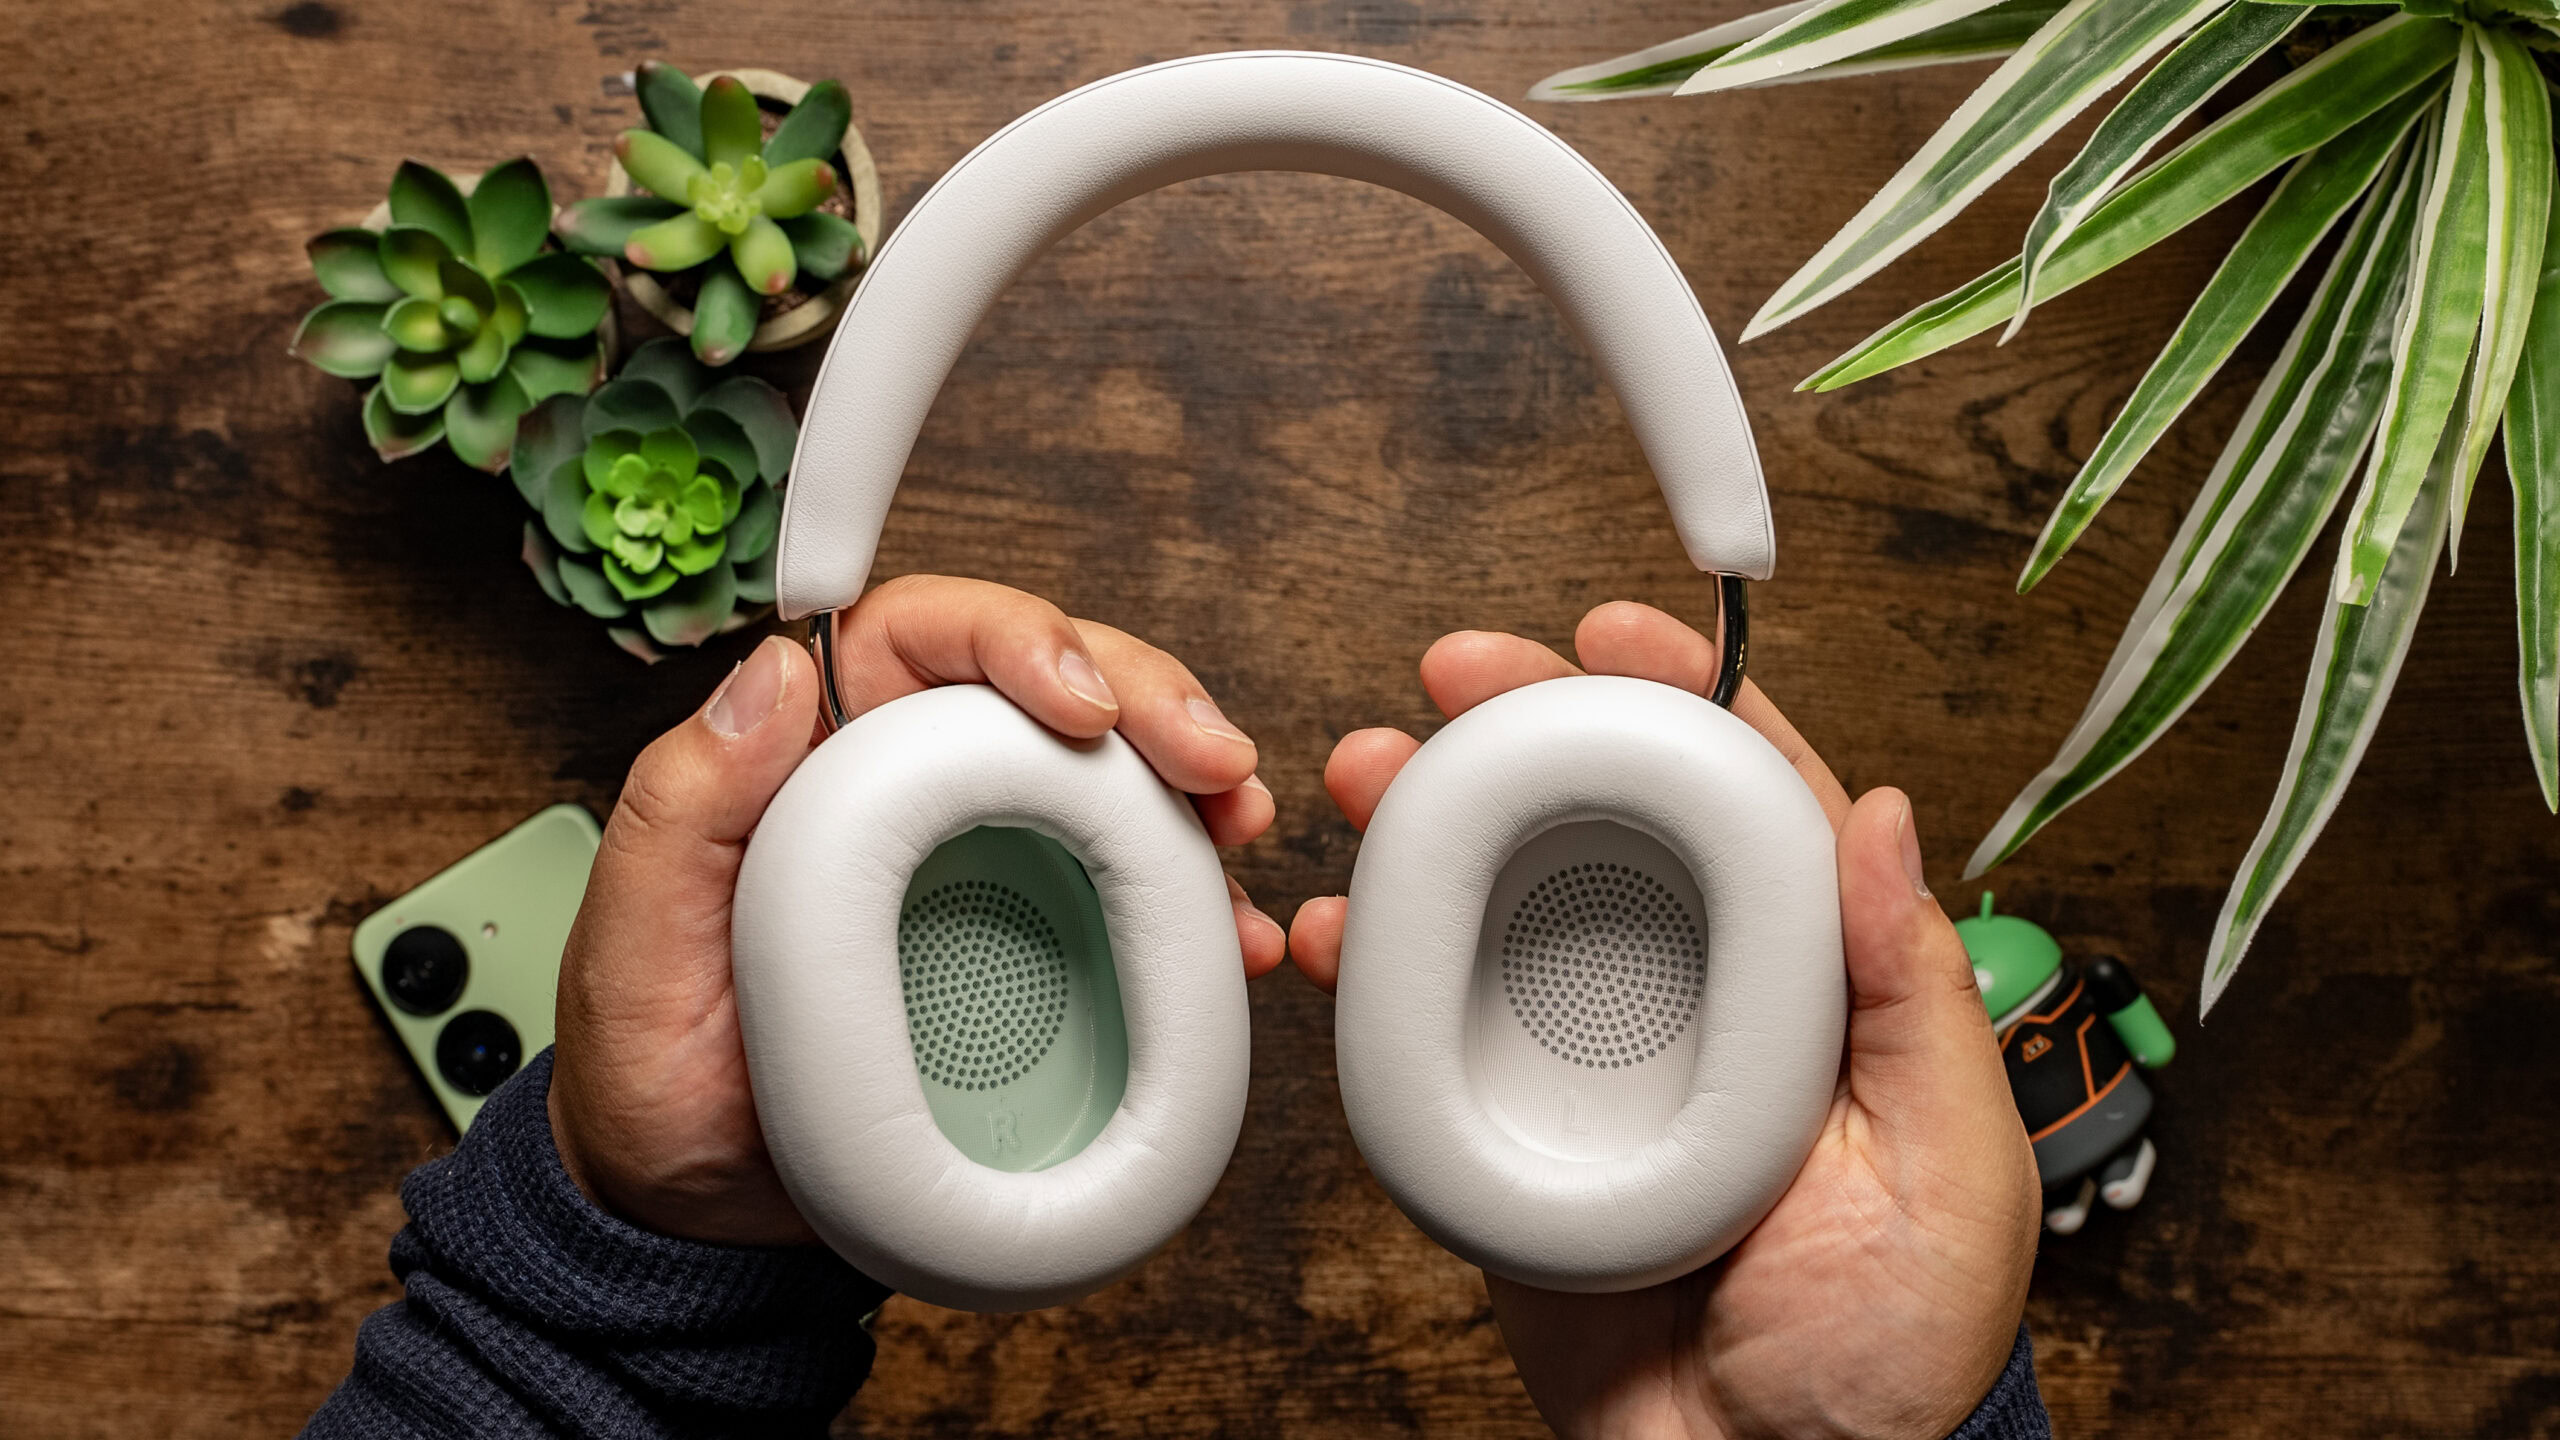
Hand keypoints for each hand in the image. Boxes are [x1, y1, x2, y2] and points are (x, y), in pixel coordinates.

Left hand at [548, 575, 1286, 1245]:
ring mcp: (983, 865)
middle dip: (1145, 699)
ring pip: (1108, 775)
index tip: (1080, 703)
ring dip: (1190, 786)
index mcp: (816, 751)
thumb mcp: (631, 942)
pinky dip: (1198, 907)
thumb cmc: (651, 1077)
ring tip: (1239, 830)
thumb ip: (683, 805)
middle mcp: (909, 786)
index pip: (925, 636)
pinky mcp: (1034, 948)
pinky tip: (1235, 937)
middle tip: (1214, 763)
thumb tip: (777, 673)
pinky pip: (1131, 900)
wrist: (700, 1222)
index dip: (1018, 637)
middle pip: (1044, 685)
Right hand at [1287, 602, 2039, 1439]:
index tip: (1612, 628)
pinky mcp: (1510, 1126)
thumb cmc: (1884, 1353)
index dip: (1683, 695)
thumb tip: (1883, 812)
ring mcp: (1594, 1059)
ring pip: (1502, 900)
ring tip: (1364, 776)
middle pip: (1605, 821)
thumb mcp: (1948, 1166)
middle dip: (1525, 725)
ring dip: (1427, 821)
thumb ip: (1908, 994)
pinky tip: (1329, 929)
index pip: (1750, 802)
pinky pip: (1429, 1024)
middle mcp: (1697, 998)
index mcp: (1810, 986)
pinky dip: (1370, 964)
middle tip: (1452, 678)